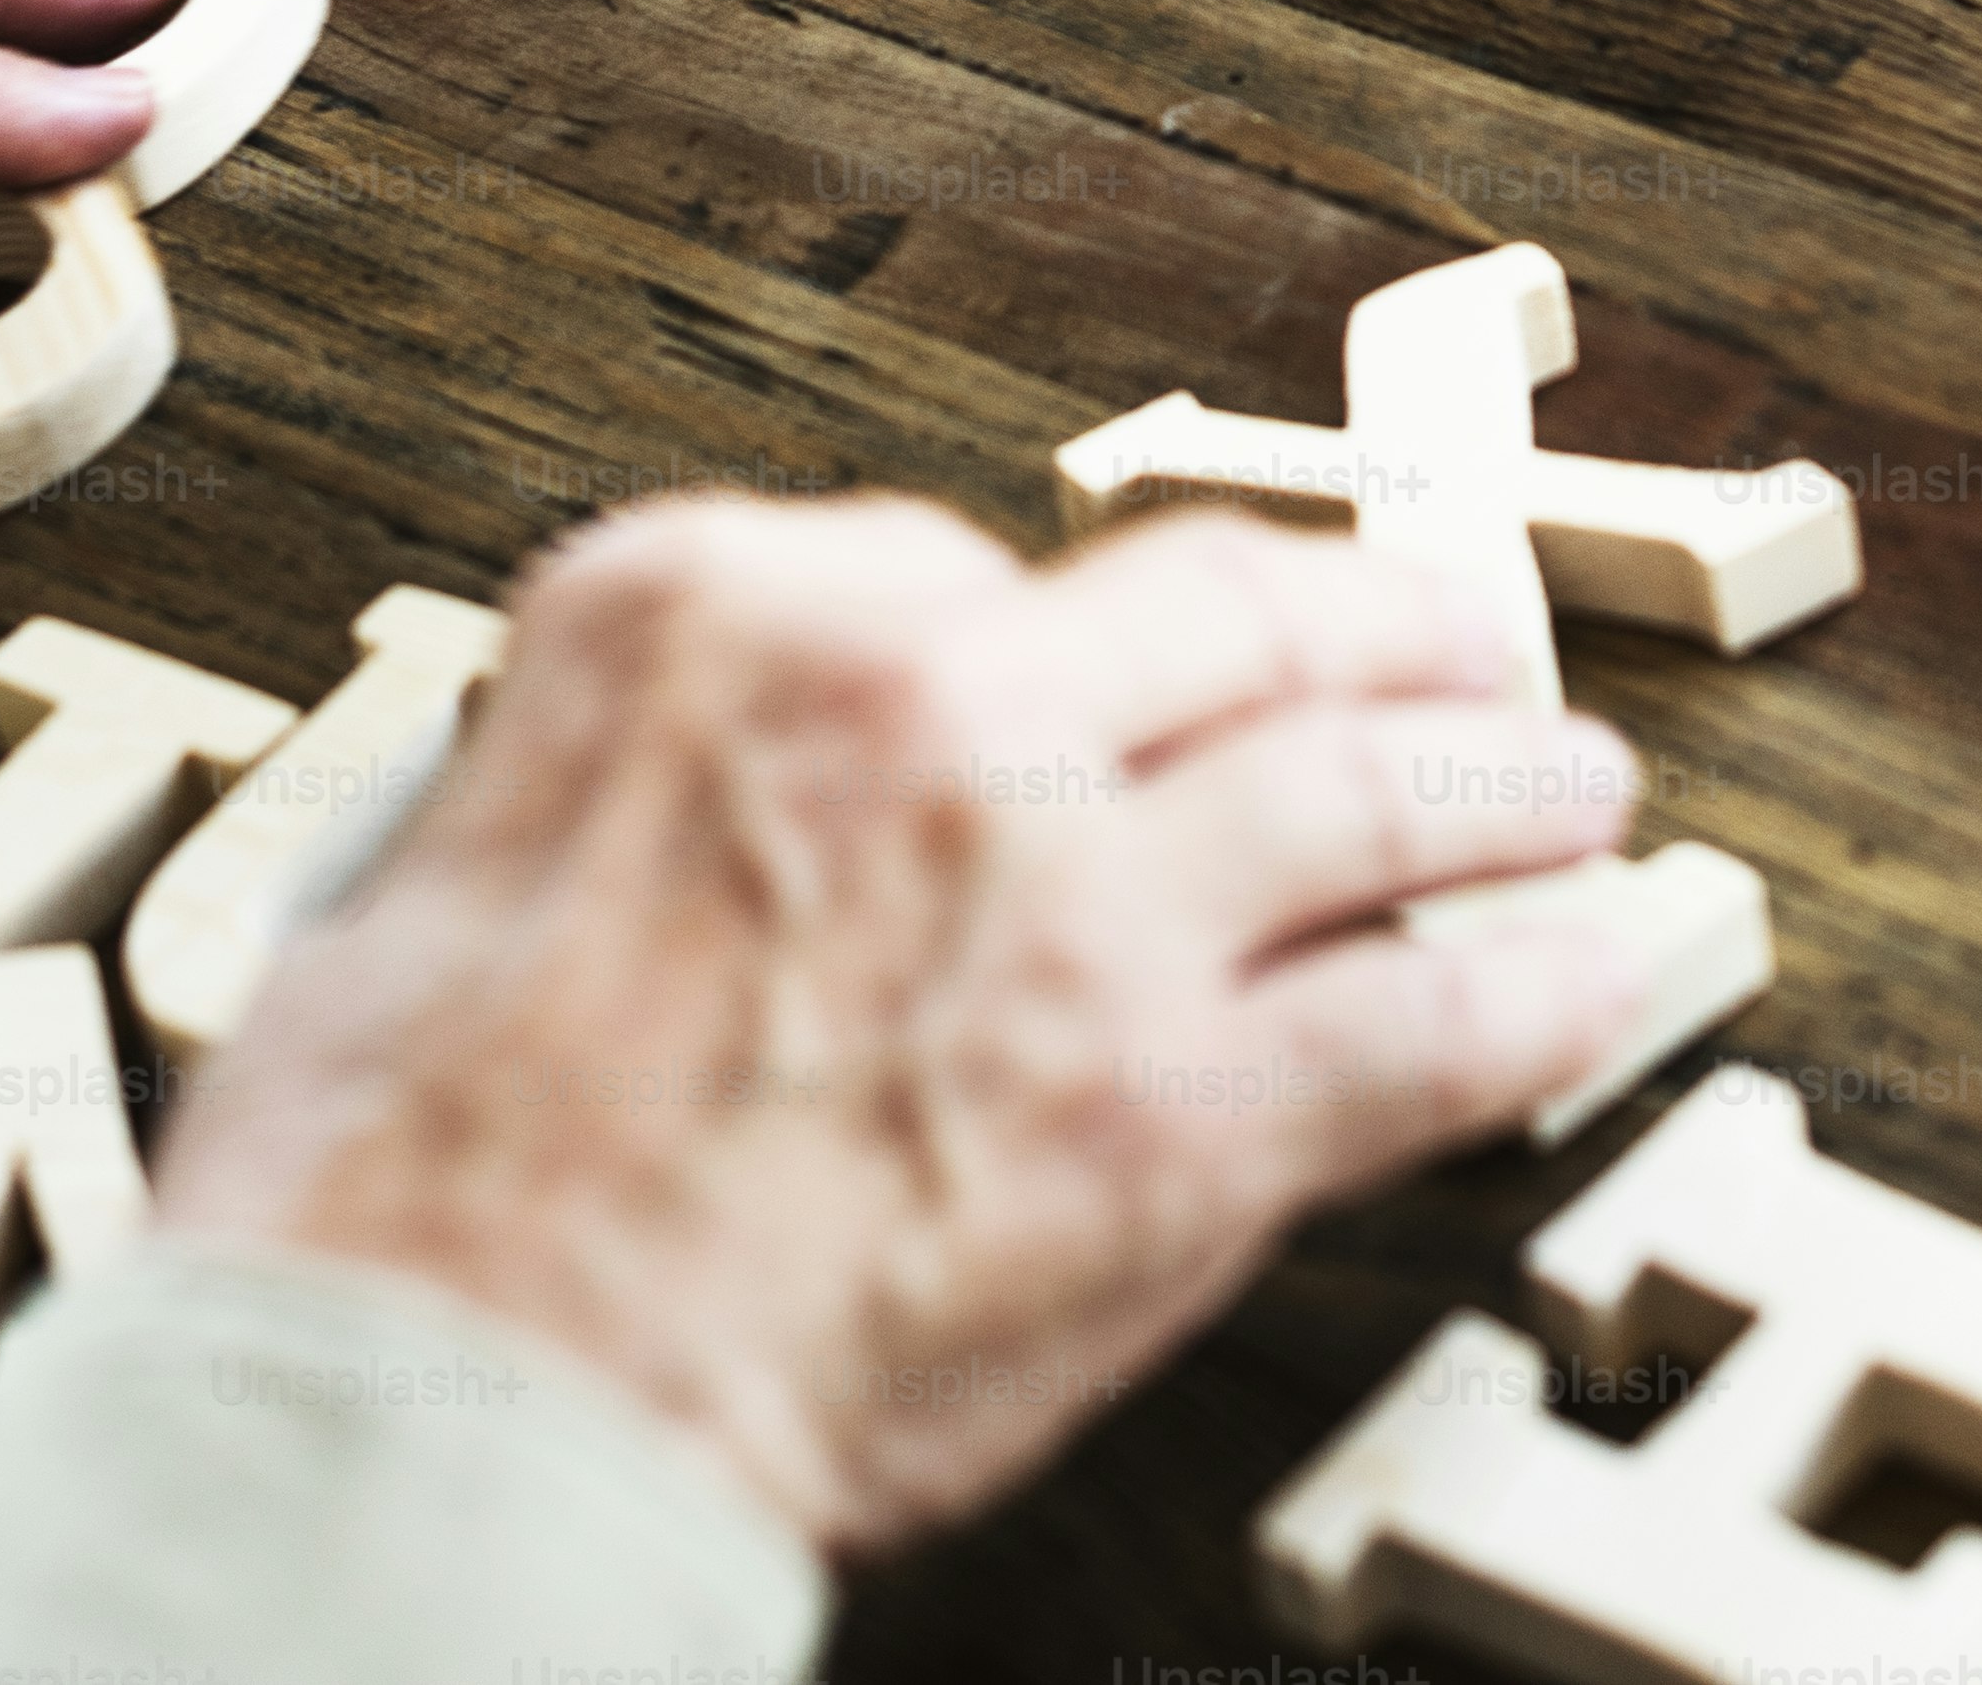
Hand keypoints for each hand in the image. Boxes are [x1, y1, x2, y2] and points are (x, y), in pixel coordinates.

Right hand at [156, 495, 1652, 1551]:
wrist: (439, 1415)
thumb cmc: (395, 1199)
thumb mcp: (439, 869)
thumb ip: (623, 789)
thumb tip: (703, 814)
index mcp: (713, 620)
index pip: (969, 566)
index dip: (1079, 639)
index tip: (1148, 668)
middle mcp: (922, 710)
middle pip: (1224, 614)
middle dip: (1368, 627)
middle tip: (1452, 649)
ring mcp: (1073, 897)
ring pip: (1365, 791)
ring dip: (1500, 788)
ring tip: (1572, 794)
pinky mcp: (1179, 1103)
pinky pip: (1421, 1022)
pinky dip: (1530, 997)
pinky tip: (1585, 981)